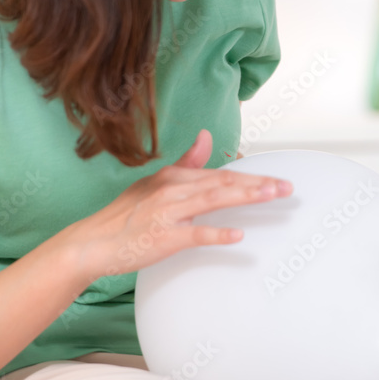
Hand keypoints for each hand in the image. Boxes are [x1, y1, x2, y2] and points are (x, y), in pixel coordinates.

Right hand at [61, 130, 291, 277]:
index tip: (276, 180)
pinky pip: (193, 234)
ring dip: (245, 197)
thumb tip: (206, 137)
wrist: (92, 243)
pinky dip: (216, 234)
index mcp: (173, 178)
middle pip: (223, 183)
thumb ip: (185, 163)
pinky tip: (238, 236)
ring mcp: (167, 213)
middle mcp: (172, 190)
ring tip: (271, 197)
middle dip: (257, 184)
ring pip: (213, 200)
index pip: (220, 175)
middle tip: (287, 188)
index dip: (250, 176)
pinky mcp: (162, 237)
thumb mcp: (155, 184)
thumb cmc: (126, 217)